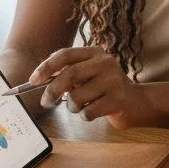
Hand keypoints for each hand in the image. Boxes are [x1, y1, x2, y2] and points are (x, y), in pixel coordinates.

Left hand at [34, 47, 150, 129]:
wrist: (136, 102)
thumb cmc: (105, 88)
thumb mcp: (89, 74)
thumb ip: (69, 72)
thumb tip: (39, 78)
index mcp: (96, 52)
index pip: (66, 54)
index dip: (46, 67)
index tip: (33, 80)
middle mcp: (106, 62)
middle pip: (70, 74)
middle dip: (52, 90)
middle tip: (45, 102)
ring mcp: (114, 81)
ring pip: (77, 96)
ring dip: (72, 106)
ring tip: (81, 106)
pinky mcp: (118, 100)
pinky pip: (88, 111)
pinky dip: (84, 115)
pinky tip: (94, 111)